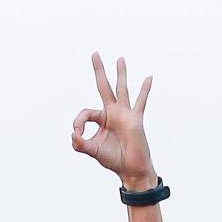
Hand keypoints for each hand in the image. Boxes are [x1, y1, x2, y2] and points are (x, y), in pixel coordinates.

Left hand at [68, 52, 157, 191]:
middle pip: (104, 87)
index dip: (79, 122)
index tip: (78, 134)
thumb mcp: (93, 151)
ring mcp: (125, 114)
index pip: (86, 113)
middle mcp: (113, 113)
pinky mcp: (135, 119)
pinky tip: (148, 77)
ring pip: (121, 89)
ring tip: (120, 59)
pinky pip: (140, 102)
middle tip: (94, 53)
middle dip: (99, 70)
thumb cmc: (114, 159)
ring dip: (121, 74)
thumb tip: (73, 135)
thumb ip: (80, 144)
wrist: (131, 168)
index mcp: (101, 119)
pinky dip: (145, 90)